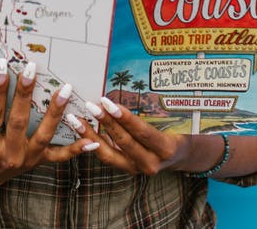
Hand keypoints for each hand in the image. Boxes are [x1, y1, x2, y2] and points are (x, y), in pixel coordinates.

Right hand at [0, 59, 97, 192]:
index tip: (1, 67)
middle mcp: (8, 154)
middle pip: (19, 120)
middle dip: (25, 93)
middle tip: (31, 70)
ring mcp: (26, 159)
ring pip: (43, 134)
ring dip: (56, 112)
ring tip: (65, 91)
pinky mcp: (38, 162)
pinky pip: (59, 155)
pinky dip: (76, 148)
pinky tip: (91, 140)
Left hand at [68, 96, 193, 175]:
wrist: (180, 155)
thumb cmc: (179, 130)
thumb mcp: (174, 121)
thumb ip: (156, 111)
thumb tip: (132, 86)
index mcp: (166, 149)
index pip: (142, 132)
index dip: (124, 118)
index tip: (108, 102)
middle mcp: (151, 163)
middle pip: (123, 142)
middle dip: (105, 122)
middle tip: (89, 105)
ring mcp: (137, 168)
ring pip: (109, 154)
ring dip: (91, 135)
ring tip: (76, 119)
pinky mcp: (127, 169)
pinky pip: (106, 156)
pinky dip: (93, 143)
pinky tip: (82, 130)